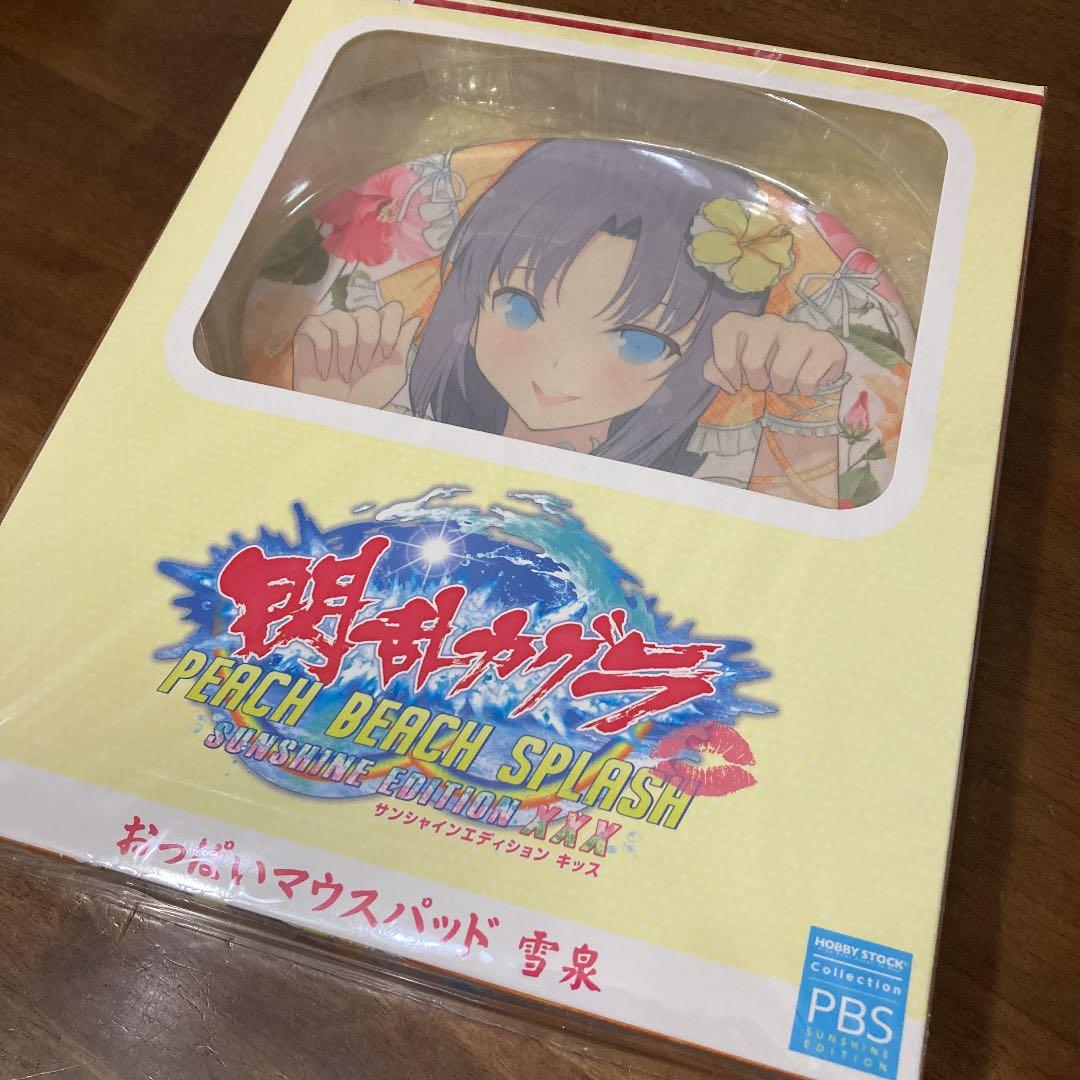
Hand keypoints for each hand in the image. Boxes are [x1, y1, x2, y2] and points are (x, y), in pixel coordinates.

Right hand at [292, 301, 420, 408]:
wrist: (340, 412)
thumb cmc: (367, 394)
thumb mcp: (394, 372)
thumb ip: (403, 344)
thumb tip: (416, 318)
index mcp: (378, 329)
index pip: (392, 309)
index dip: (392, 330)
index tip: (387, 355)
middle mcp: (356, 322)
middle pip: (369, 312)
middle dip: (369, 343)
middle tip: (362, 368)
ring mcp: (331, 324)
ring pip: (344, 318)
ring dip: (346, 351)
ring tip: (343, 372)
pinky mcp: (308, 330)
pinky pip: (319, 328)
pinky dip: (324, 354)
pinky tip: (325, 371)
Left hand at [703, 311, 845, 395]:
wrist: (800, 379)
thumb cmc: (756, 373)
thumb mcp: (729, 371)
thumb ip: (714, 371)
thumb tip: (724, 379)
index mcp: (740, 324)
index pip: (723, 335)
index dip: (727, 368)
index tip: (736, 382)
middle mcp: (769, 321)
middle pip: (753, 362)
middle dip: (758, 383)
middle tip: (766, 382)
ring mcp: (799, 329)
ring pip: (782, 372)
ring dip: (783, 388)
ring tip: (786, 383)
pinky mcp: (826, 343)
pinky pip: (808, 379)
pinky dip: (806, 389)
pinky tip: (808, 382)